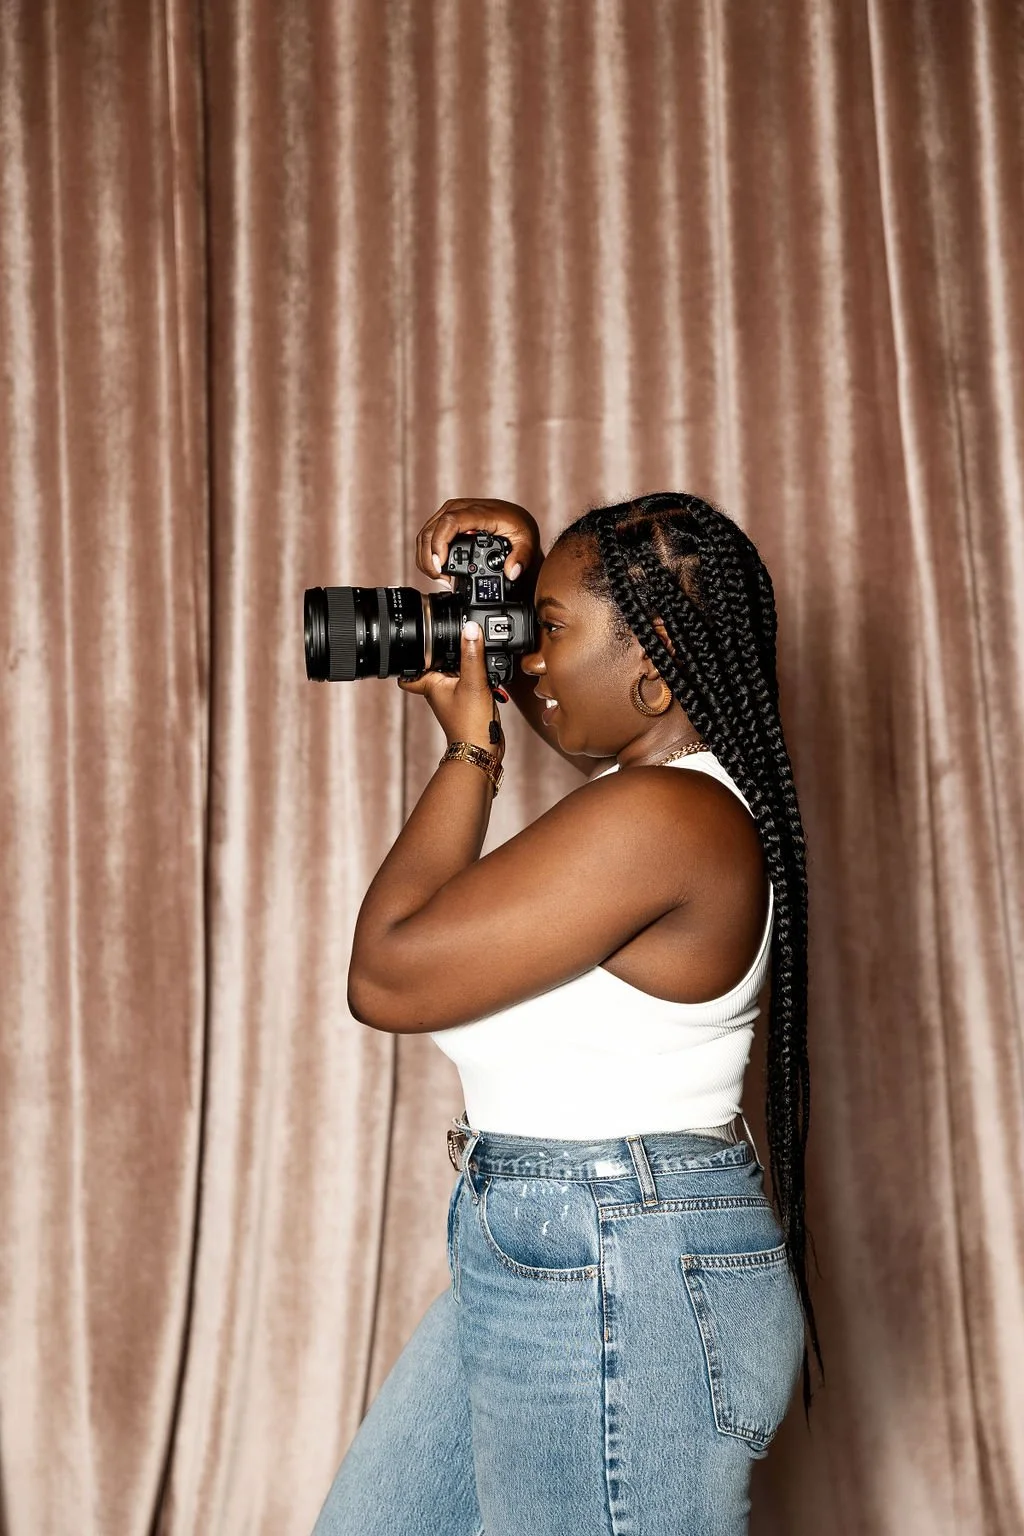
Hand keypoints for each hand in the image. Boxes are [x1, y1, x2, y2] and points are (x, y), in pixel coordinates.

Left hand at [397, 619, 505, 761]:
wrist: (482, 749)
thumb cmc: (469, 724)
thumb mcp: (473, 682)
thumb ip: (472, 654)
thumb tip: (469, 629)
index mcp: (431, 684)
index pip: (408, 669)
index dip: (409, 655)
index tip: (416, 642)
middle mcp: (439, 690)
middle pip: (437, 664)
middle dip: (446, 652)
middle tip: (456, 639)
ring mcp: (453, 696)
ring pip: (455, 671)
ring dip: (465, 663)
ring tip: (476, 655)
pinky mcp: (467, 700)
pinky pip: (469, 680)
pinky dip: (477, 674)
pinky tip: (488, 672)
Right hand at [414, 498, 540, 586]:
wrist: (516, 518)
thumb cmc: (519, 527)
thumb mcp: (527, 542)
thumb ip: (522, 558)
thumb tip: (512, 571)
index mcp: (479, 511)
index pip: (450, 522)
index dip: (440, 544)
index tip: (441, 566)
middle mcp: (460, 507)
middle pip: (431, 530)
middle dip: (429, 559)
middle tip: (441, 580)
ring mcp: (450, 511)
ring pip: (425, 533)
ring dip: (426, 559)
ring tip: (441, 578)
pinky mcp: (445, 518)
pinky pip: (428, 534)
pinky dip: (428, 554)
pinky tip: (438, 569)